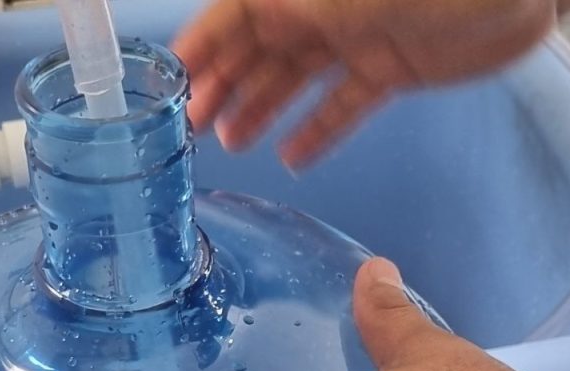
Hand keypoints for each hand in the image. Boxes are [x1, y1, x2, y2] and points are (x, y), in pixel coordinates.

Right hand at [174, 0, 562, 168]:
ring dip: (263, 107)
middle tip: (193, 124)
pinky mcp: (395, 67)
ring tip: (231, 142)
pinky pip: (346, 102)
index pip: (240, 10)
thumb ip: (300, 10)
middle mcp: (327, 5)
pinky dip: (320, 127)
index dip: (206, 41)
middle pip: (263, 45)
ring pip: (298, 76)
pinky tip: (294, 156)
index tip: (175, 75)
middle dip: (225, 80)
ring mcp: (361, 35)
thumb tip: (247, 21)